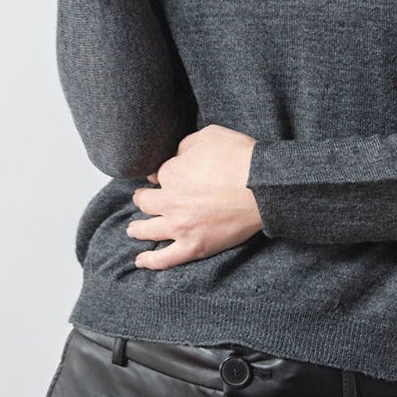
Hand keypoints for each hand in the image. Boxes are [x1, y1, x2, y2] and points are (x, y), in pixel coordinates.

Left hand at [127, 124, 263, 268]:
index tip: (164, 177)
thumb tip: (177, 155)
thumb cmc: (240, 157)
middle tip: (143, 200)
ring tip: (133, 230)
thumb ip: (186, 145)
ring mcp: (180, 226)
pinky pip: (165, 259)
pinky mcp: (194, 246)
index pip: (157, 175)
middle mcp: (169, 201)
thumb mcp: (209, 135)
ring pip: (148, 230)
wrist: (262, 185)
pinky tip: (140, 260)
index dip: (161, 175)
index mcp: (171, 173)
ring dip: (137, 229)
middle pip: (146, 202)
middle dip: (143, 199)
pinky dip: (150, 261)